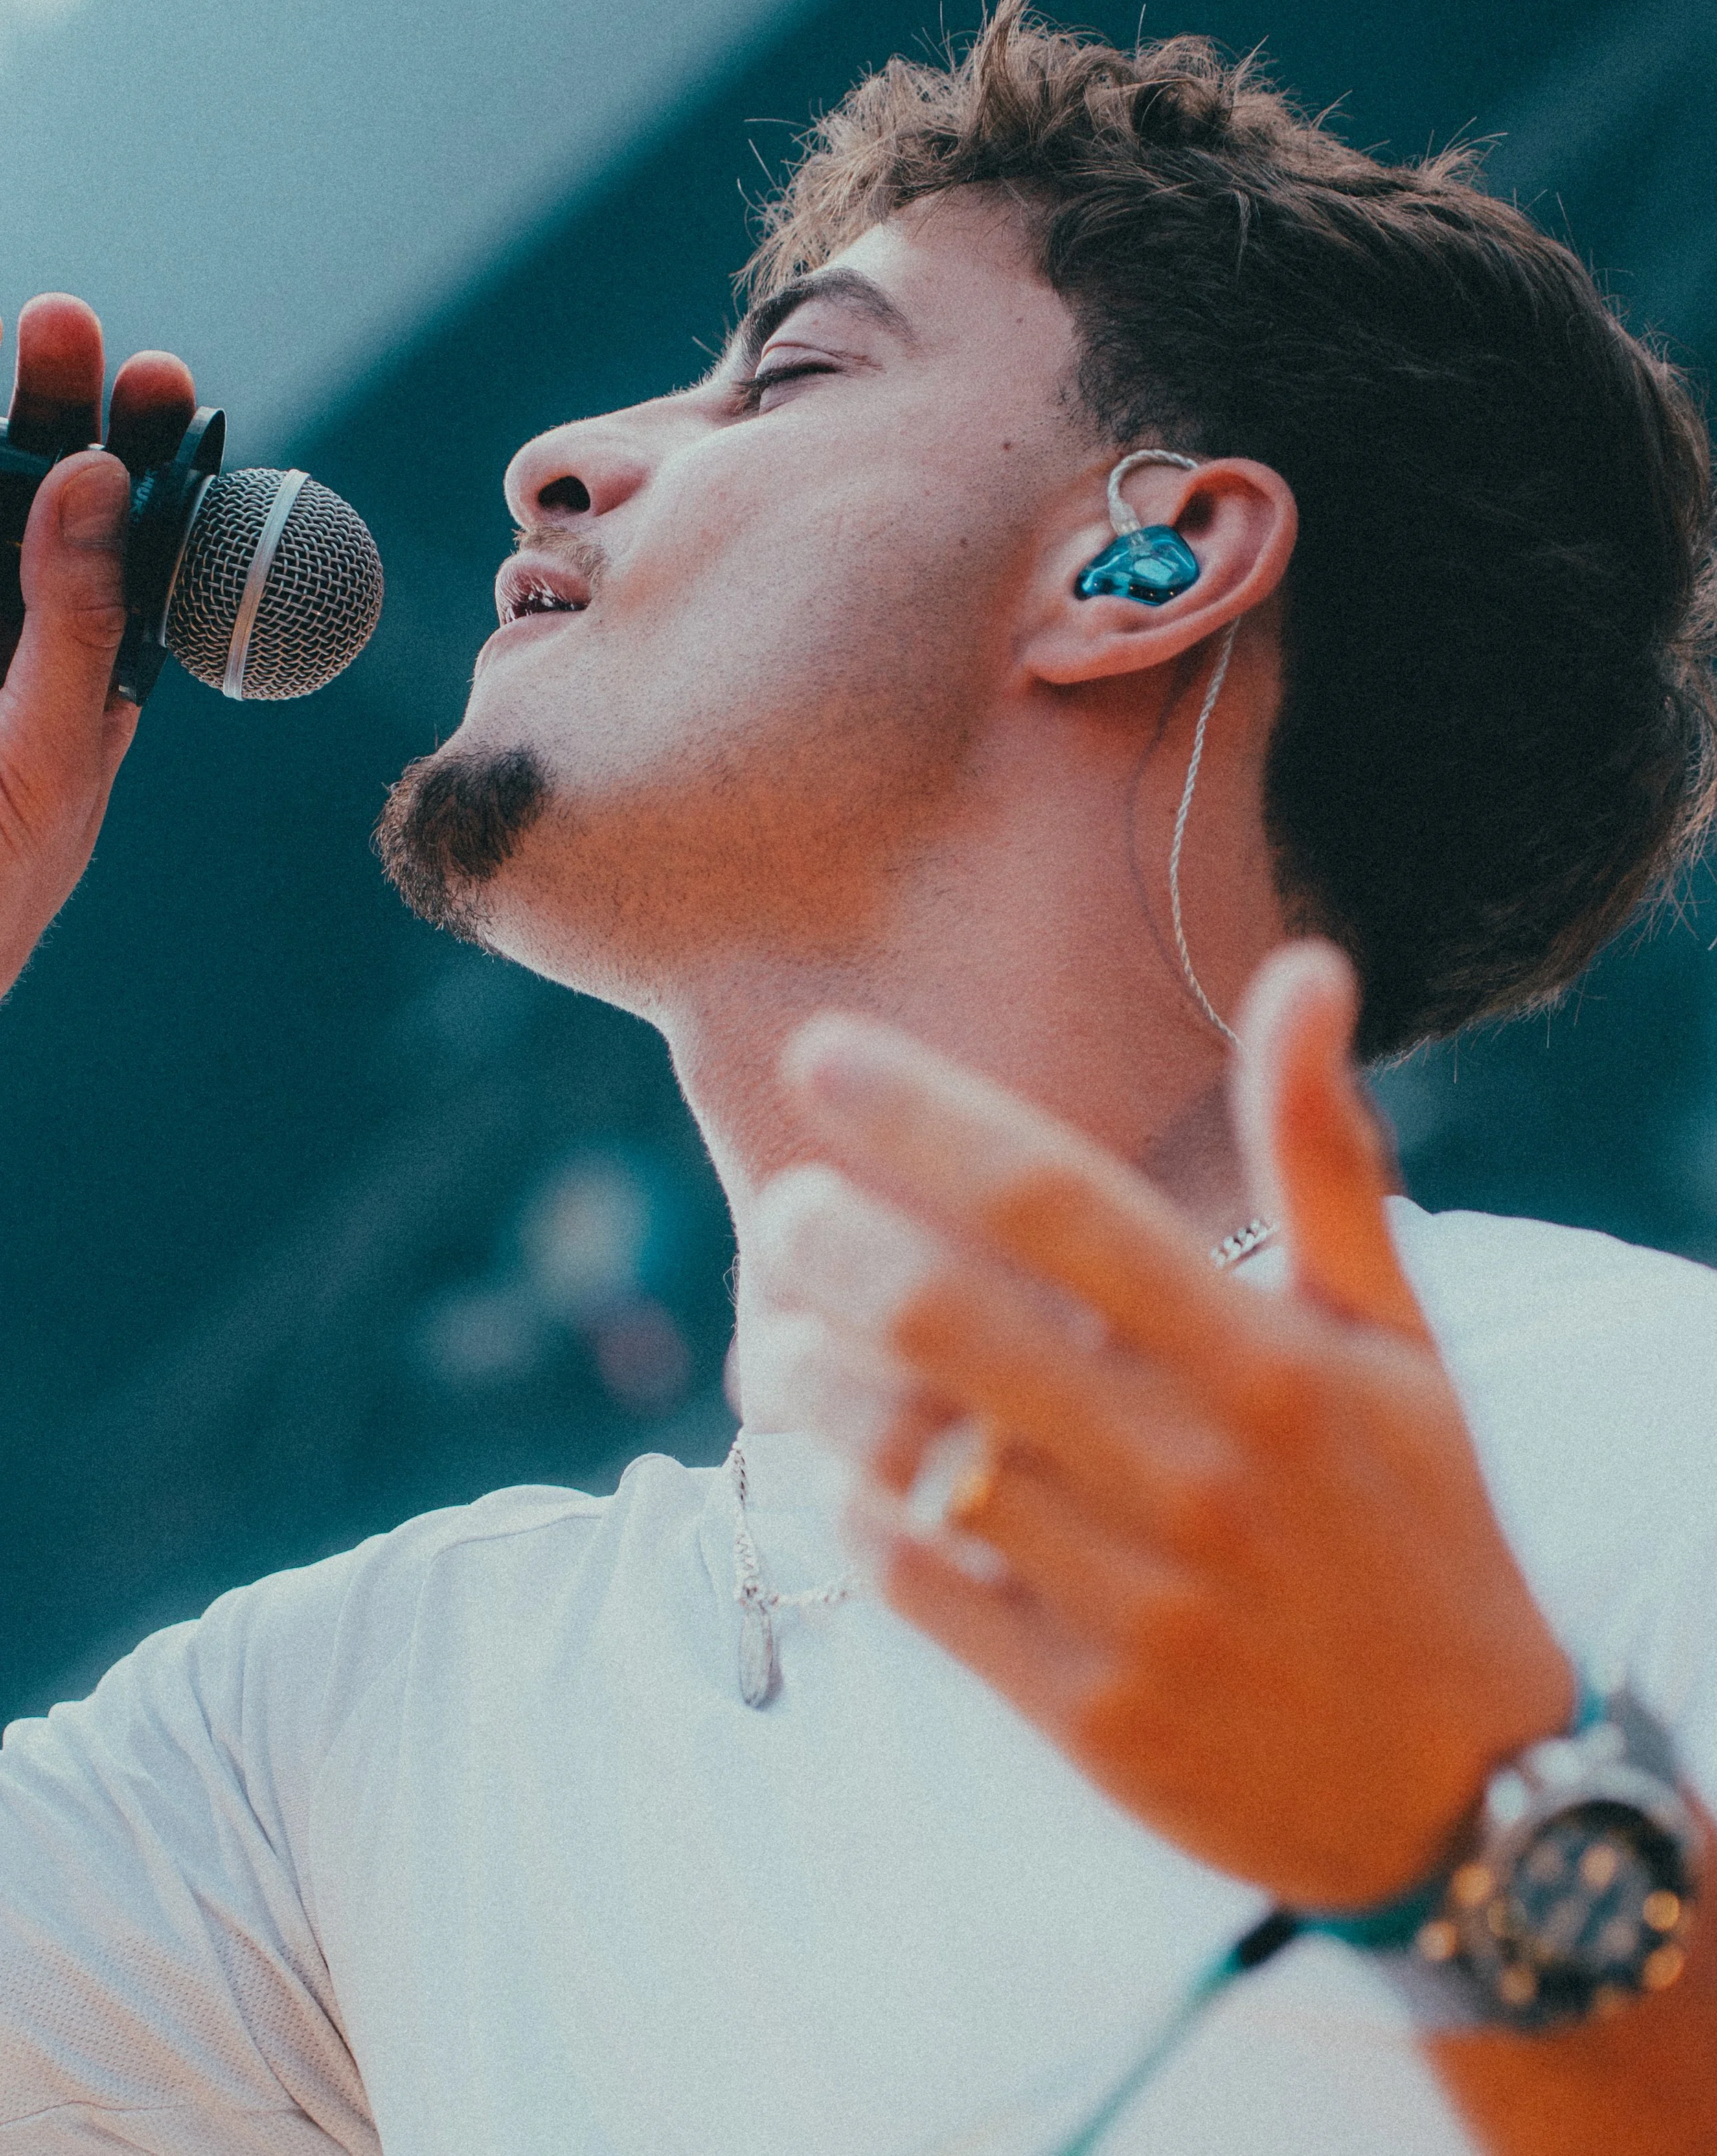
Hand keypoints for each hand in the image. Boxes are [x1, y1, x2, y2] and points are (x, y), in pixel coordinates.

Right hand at [0, 296, 195, 998]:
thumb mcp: (48, 756)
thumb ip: (71, 622)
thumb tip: (97, 478)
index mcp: (84, 664)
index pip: (127, 543)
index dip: (146, 458)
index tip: (162, 381)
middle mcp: (15, 633)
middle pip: (37, 496)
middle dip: (52, 407)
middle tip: (63, 321)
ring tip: (39, 344)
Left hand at [756, 942, 1575, 1913]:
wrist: (1467, 1789)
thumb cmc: (1420, 1524)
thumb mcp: (1398, 1334)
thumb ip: (1324, 1152)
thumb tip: (1302, 969)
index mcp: (1266, 1360)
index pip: (1058, 1199)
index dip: (923, 1114)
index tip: (821, 1053)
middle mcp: (1196, 1473)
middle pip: (949, 1320)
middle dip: (830, 1245)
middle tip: (785, 1210)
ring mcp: (1137, 1602)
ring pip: (907, 1456)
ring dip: (807, 1380)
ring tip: (776, 1340)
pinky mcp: (1087, 1718)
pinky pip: (916, 1592)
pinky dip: (847, 1514)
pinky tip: (830, 1470)